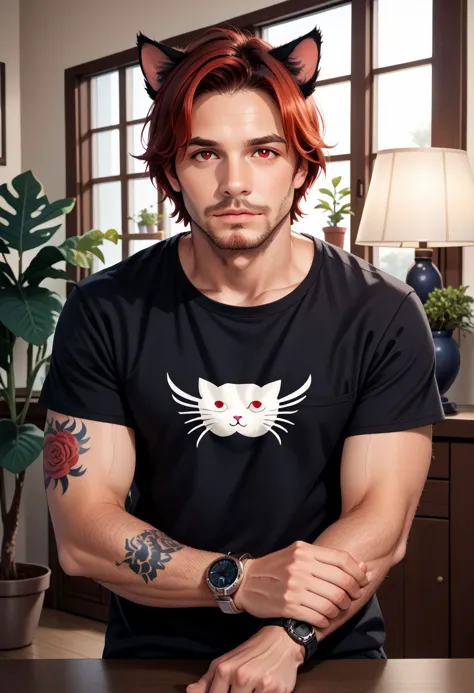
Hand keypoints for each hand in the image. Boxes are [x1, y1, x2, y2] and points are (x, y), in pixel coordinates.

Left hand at [186, 625, 303, 692]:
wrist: (281, 640)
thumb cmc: (250, 652)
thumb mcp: (225, 662)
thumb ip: (206, 680)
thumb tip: (189, 692)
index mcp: (224, 669)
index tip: (226, 692)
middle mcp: (241, 676)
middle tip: (241, 689)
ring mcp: (260, 684)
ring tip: (251, 688)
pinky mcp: (277, 690)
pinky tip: (261, 690)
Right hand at [234, 540, 367, 628]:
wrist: (246, 581)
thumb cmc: (275, 568)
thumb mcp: (297, 554)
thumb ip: (325, 559)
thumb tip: (360, 565)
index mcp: (305, 551)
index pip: (342, 560)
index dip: (357, 573)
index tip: (362, 582)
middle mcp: (300, 566)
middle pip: (341, 582)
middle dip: (351, 594)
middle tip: (351, 599)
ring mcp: (294, 586)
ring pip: (332, 601)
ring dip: (339, 609)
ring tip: (336, 610)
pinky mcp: (288, 605)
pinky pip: (318, 616)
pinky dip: (325, 620)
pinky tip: (324, 619)